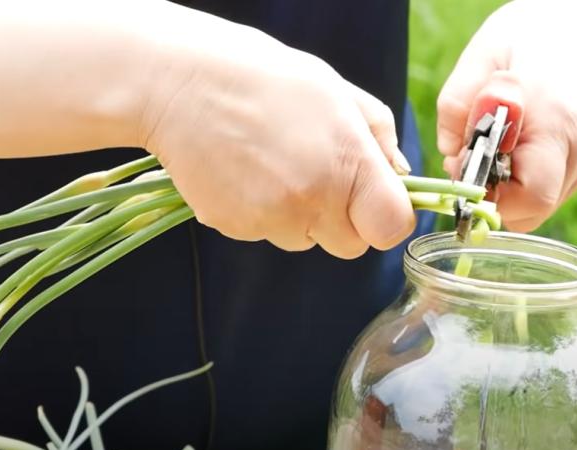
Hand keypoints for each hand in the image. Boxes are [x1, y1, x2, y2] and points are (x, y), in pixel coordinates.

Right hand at [139, 10, 414, 257]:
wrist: (179, 82)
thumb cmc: (264, 77)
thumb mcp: (337, 91)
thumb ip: (377, 135)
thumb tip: (398, 174)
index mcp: (348, 163)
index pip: (391, 227)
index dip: (387, 215)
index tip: (375, 198)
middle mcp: (313, 200)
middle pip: (351, 245)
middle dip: (344, 219)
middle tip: (319, 173)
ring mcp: (271, 219)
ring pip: (305, 240)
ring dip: (300, 215)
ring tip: (273, 163)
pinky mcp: (234, 228)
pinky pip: (265, 233)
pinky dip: (262, 211)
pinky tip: (246, 170)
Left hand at [437, 0, 576, 231]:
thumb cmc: (533, 35)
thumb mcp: (482, 55)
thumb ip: (457, 105)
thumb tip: (450, 156)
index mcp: (557, 121)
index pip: (531, 194)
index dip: (492, 196)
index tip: (466, 170)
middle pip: (534, 210)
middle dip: (495, 197)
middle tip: (474, 161)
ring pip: (540, 207)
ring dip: (508, 191)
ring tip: (496, 148)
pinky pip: (549, 192)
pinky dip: (524, 183)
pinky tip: (515, 148)